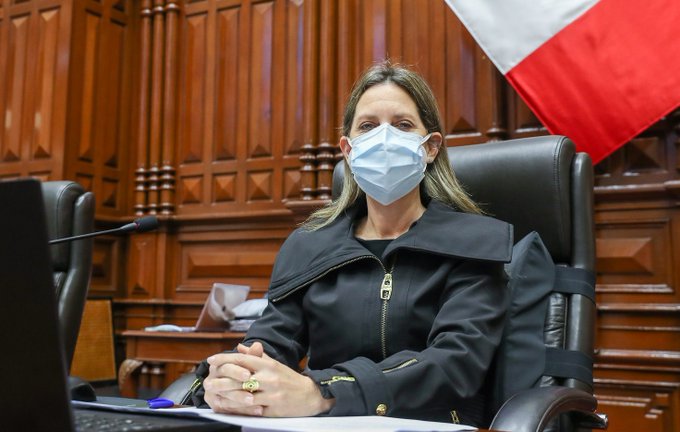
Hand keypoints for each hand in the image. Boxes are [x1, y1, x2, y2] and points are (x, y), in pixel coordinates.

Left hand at [203, 342, 333, 416]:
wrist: (310, 394)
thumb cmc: (289, 378)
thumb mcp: (274, 364)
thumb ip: (256, 357)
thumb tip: (239, 348)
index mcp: (268, 365)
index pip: (242, 359)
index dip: (224, 359)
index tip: (211, 360)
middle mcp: (269, 378)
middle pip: (240, 378)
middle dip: (220, 379)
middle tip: (207, 381)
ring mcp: (270, 394)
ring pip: (243, 395)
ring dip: (226, 396)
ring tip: (213, 395)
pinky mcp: (272, 409)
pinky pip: (251, 410)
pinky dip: (238, 409)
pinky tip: (227, 408)